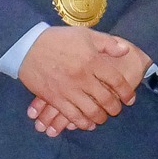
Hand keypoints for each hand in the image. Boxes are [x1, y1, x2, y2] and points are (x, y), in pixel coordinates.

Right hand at [17, 26, 141, 133]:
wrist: (27, 46)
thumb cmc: (57, 39)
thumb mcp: (85, 34)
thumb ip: (107, 43)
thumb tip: (126, 50)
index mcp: (92, 61)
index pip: (116, 81)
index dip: (126, 92)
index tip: (130, 99)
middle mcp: (83, 77)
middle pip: (106, 99)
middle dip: (115, 108)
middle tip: (117, 110)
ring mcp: (69, 90)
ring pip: (91, 111)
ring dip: (100, 118)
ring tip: (102, 117)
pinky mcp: (55, 99)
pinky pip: (72, 116)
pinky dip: (82, 123)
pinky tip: (87, 124)